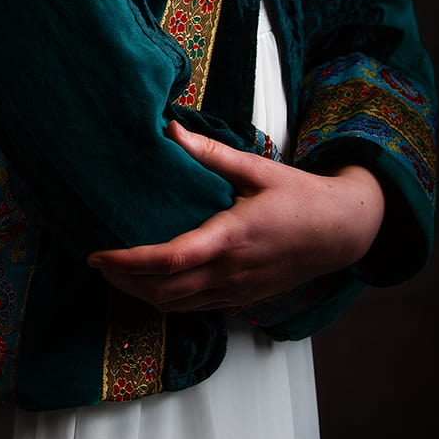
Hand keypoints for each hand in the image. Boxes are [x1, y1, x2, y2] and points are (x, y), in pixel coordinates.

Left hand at [87, 120, 384, 314]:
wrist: (340, 231)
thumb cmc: (299, 196)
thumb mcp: (256, 168)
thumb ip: (210, 153)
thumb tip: (171, 128)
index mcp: (231, 237)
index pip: (169, 260)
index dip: (128, 262)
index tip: (98, 254)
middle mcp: (230, 272)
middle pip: (163, 291)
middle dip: (124, 280)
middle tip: (98, 263)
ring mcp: (236, 292)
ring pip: (176, 307)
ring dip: (140, 294)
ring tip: (116, 273)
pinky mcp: (242, 301)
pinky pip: (194, 310)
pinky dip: (166, 301)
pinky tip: (152, 284)